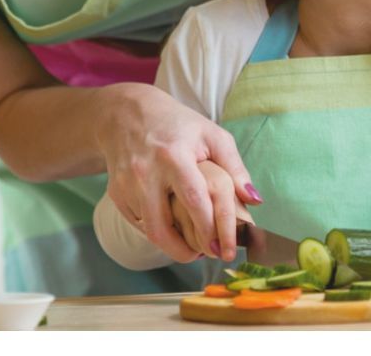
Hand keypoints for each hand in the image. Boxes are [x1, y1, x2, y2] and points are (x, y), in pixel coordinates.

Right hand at [94, 82, 262, 262]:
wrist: (127, 114)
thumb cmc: (178, 125)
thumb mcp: (212, 135)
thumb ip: (235, 168)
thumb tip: (254, 201)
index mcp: (173, 155)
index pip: (194, 200)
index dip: (210, 228)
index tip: (223, 248)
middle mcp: (145, 172)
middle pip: (162, 227)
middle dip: (184, 250)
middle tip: (206, 255)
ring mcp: (126, 184)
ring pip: (148, 231)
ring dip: (171, 246)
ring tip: (192, 248)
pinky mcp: (116, 193)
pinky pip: (138, 224)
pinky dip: (156, 233)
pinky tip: (172, 228)